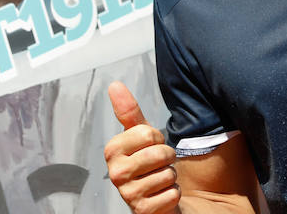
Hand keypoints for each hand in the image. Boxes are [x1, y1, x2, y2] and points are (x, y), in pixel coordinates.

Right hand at [104, 81, 179, 212]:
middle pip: (159, 153)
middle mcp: (115, 174)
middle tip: (159, 164)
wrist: (159, 196)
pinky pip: (171, 194)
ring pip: (167, 174)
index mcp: (112, 151)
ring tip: (160, 179)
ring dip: (171, 176)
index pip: (148, 134)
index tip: (151, 147)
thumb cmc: (150, 163)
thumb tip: (114, 85)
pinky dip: (174, 194)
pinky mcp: (142, 211)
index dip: (158, 139)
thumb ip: (129, 111)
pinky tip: (163, 195)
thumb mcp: (142, 135)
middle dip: (168, 157)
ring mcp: (128, 195)